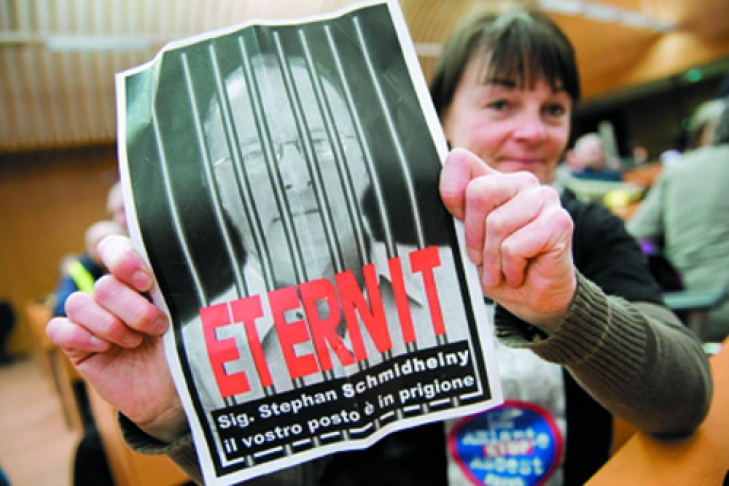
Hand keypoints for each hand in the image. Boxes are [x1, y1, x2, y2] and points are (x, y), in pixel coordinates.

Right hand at [46, 235, 186, 442]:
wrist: (179, 392)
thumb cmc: (188, 348)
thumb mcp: (190, 315)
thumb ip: (179, 287)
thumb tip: (187, 262)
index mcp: (140, 279)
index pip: (115, 248)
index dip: (123, 259)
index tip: (147, 281)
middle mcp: (114, 296)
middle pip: (104, 285)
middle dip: (132, 308)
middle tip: (158, 326)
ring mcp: (94, 320)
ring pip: (78, 303)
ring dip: (110, 325)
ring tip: (135, 342)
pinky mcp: (78, 346)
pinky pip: (58, 328)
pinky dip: (80, 337)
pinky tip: (105, 349)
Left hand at [439, 148, 576, 331]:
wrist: (533, 299)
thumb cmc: (500, 267)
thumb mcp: (467, 240)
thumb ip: (457, 213)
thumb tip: (447, 194)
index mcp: (495, 180)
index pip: (460, 161)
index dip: (450, 193)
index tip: (457, 222)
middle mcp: (522, 182)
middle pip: (477, 192)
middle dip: (473, 236)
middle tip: (481, 258)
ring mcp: (544, 198)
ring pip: (497, 223)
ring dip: (492, 259)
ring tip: (501, 269)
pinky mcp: (560, 221)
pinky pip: (515, 246)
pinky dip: (510, 268)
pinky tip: (519, 272)